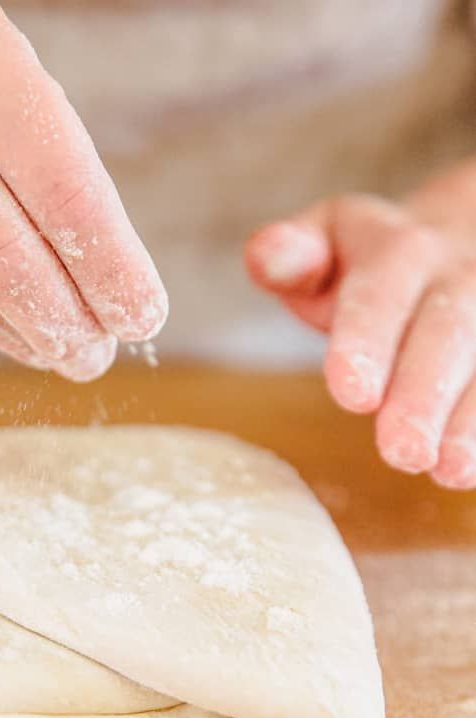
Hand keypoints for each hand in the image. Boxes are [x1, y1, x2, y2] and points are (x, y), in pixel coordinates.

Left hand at [245, 182, 475, 489]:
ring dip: (471, 420)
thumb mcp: (320, 247)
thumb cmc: (363, 265)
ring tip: (450, 471)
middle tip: (402, 452)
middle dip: (423, 394)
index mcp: (395, 249)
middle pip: (445, 332)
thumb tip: (266, 255)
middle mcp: (456, 275)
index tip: (354, 396)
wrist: (451, 242)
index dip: (367, 341)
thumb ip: (288, 257)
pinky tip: (471, 472)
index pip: (380, 295)